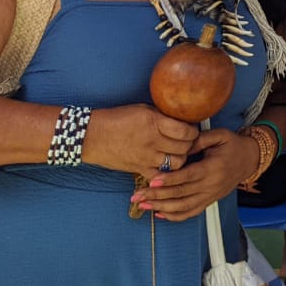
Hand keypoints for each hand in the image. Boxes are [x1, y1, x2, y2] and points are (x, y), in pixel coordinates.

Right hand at [81, 104, 198, 178]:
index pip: (186, 131)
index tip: (191, 129)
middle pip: (184, 147)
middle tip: (187, 140)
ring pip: (177, 163)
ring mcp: (146, 157)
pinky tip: (165, 164)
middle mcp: (152, 141)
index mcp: (155, 123)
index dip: (193, 131)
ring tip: (177, 152)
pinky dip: (167, 172)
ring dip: (181, 158)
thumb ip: (163, 116)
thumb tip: (183, 120)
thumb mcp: (143, 109)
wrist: (92, 136)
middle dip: (190, 144)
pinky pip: (161, 175)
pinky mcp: (139, 169)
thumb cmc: (117, 119)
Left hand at [131, 128, 257, 221]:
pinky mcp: (210, 201)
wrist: (250, 159)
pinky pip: (191, 212)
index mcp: (213, 168)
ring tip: (143, 206)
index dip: (169, 180)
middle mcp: (211, 185)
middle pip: (181, 194)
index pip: (188, 176)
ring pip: (184, 207)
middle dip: (157, 196)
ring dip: (161, 208)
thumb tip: (180, 145)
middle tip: (137, 196)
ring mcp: (210, 195)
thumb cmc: (233, 145)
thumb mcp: (219, 135)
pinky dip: (175, 216)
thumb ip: (199, 139)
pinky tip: (160, 214)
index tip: (152, 181)